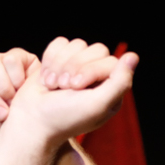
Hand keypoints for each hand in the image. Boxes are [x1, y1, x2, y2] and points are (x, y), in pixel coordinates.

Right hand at [1, 37, 137, 146]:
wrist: (31, 121)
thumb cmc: (64, 118)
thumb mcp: (97, 105)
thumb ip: (119, 83)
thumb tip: (133, 56)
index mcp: (111, 90)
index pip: (111, 61)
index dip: (91, 69)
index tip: (76, 88)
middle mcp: (97, 78)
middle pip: (96, 49)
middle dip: (74, 66)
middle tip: (63, 88)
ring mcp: (77, 68)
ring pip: (77, 44)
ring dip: (60, 65)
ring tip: (52, 86)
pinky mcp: (59, 61)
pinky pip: (60, 43)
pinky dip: (50, 59)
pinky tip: (45, 78)